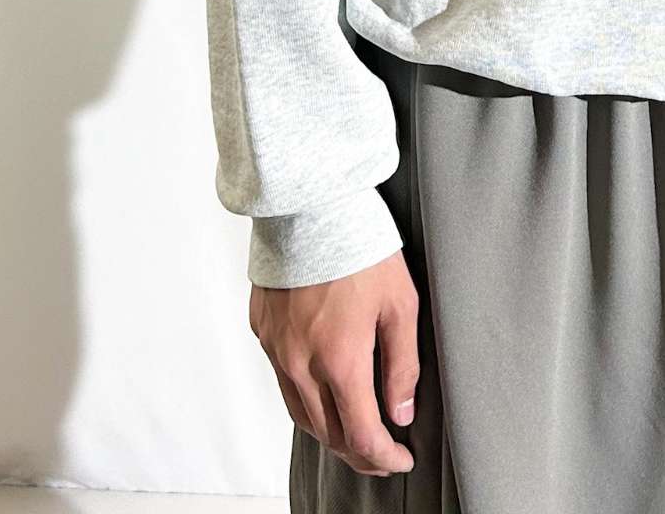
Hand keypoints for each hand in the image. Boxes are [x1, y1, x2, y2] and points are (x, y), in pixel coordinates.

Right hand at [249, 250, 419, 475]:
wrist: (311, 205)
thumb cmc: (361, 247)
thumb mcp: (400, 303)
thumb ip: (402, 364)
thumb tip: (401, 413)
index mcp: (340, 360)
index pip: (361, 434)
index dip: (384, 457)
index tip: (401, 459)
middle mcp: (301, 363)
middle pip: (328, 433)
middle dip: (358, 452)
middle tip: (382, 453)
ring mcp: (276, 348)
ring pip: (300, 413)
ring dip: (329, 430)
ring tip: (355, 430)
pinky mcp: (262, 330)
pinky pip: (283, 379)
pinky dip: (305, 396)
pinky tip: (323, 388)